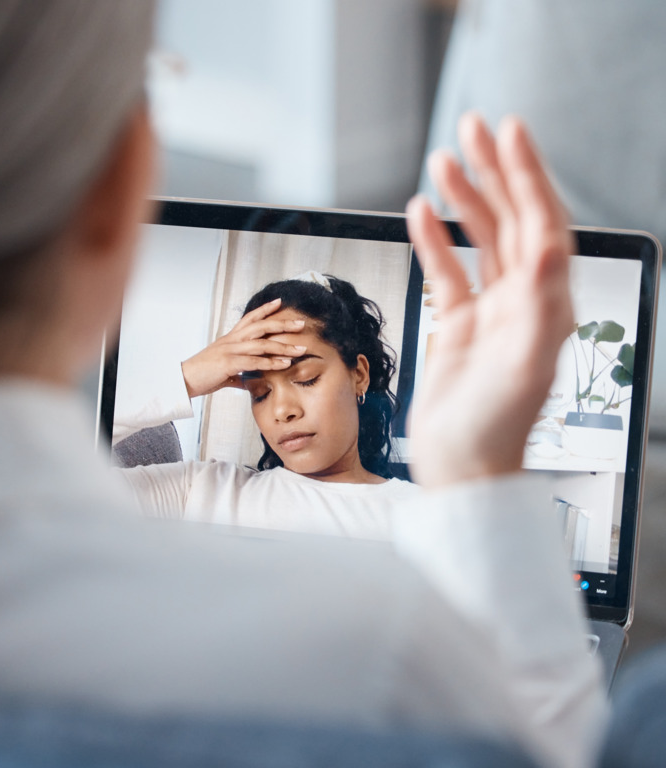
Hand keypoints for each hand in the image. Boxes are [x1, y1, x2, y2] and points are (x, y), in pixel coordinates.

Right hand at [181, 299, 306, 397]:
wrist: (183, 380)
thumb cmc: (202, 375)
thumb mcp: (223, 371)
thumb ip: (237, 374)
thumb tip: (247, 382)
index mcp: (230, 339)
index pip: (250, 318)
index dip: (265, 309)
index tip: (280, 302)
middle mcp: (231, 340)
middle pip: (261, 326)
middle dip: (282, 324)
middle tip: (301, 323)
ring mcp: (230, 350)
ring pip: (262, 344)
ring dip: (283, 346)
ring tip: (300, 349)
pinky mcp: (229, 363)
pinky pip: (254, 361)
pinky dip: (271, 362)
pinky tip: (285, 364)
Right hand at [406, 113, 573, 487]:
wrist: (462, 467)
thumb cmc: (494, 429)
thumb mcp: (524, 366)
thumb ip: (538, 304)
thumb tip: (546, 245)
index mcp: (547, 305)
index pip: (542, 224)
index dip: (528, 176)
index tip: (510, 134)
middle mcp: (524, 301)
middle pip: (511, 220)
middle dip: (494, 171)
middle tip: (474, 127)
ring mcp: (491, 311)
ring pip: (480, 240)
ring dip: (463, 198)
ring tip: (443, 160)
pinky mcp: (460, 326)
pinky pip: (448, 272)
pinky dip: (434, 241)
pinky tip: (420, 216)